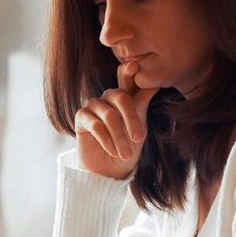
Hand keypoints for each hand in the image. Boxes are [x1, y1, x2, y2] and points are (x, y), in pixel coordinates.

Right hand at [74, 61, 157, 179]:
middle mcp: (108, 97)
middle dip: (131, 119)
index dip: (129, 71)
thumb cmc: (129, 149)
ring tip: (125, 154)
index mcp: (125, 96)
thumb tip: (154, 84)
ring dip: (119, 137)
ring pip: (109, 115)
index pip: (126, 79)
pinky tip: (113, 151)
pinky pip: (95, 125)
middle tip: (139, 139)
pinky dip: (106, 140)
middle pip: (121, 97)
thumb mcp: (139, 127)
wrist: (111, 171)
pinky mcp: (81, 117)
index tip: (134, 65)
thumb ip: (141, 105)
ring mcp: (93, 105)